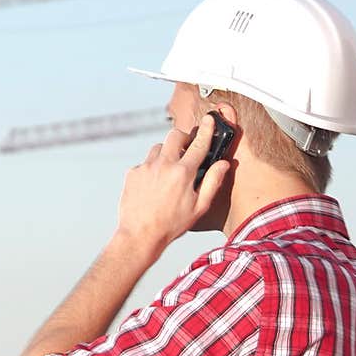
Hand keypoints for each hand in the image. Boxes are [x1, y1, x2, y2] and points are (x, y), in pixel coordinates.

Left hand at [116, 114, 230, 252]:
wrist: (140, 236)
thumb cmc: (171, 225)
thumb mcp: (199, 207)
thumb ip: (212, 182)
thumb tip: (222, 165)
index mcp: (183, 173)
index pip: (199, 144)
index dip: (206, 130)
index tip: (209, 120)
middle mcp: (163, 165)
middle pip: (175, 135)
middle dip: (183, 138)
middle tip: (187, 149)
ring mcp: (146, 167)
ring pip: (158, 148)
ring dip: (167, 154)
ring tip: (169, 172)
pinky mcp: (133, 173)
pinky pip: (145, 163)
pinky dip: (152, 168)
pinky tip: (155, 185)